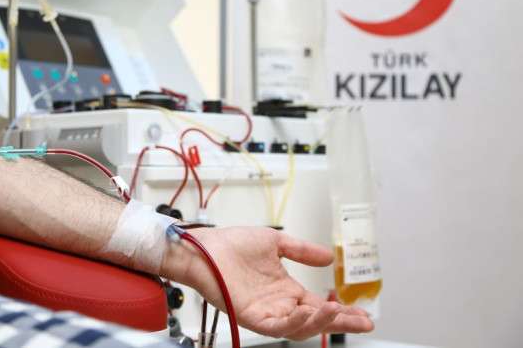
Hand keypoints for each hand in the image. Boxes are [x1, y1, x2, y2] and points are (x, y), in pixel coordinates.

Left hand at [164, 226, 373, 339]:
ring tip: (337, 311)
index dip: (342, 311)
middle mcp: (278, 304)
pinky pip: (277, 327)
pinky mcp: (251, 315)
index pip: (319, 305)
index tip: (365, 314)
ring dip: (320, 321)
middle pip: (316, 321)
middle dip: (341, 323)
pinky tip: (309, 311)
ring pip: (299, 327)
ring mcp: (265, 312)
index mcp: (286, 290)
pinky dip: (295, 323)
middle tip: (364, 323)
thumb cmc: (232, 244)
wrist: (206, 247)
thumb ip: (302, 251)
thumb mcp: (276, 244)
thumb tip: (329, 257)